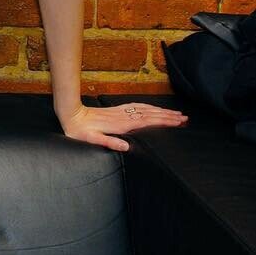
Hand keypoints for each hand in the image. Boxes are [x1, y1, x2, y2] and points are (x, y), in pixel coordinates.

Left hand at [59, 102, 187, 152]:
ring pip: (146, 110)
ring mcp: (121, 112)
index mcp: (121, 125)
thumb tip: (126, 147)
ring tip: (175, 113)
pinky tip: (154, 108)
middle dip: (168, 116)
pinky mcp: (117, 110)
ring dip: (161, 111)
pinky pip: (137, 107)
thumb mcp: (93, 140)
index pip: (147, 122)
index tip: (178, 121)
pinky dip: (149, 107)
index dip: (163, 121)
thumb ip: (109, 143)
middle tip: (185, 117)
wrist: (71, 116)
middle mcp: (124, 117)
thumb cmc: (80, 131)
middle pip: (151, 114)